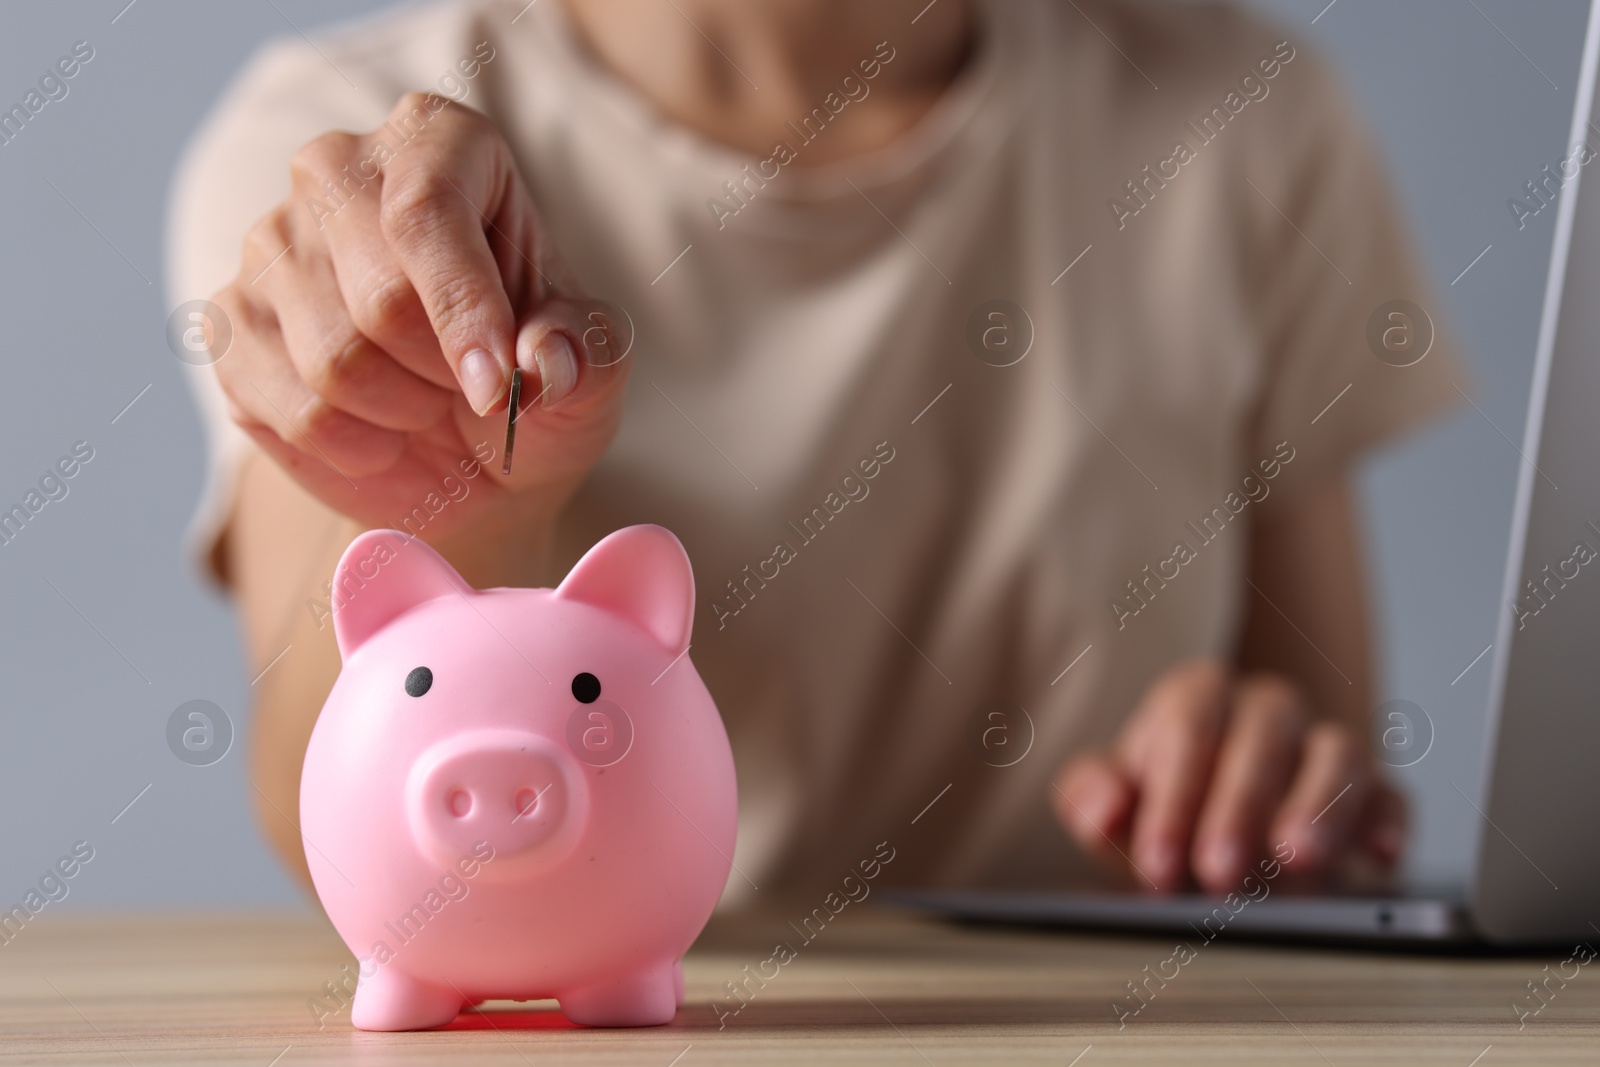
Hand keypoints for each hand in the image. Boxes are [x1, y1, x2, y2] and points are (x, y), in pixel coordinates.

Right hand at [211, 94, 629, 566]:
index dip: (465, 310)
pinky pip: (296, 411)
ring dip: (404, 414)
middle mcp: (337, 170)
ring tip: (427, 402)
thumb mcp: (589, 368)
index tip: (498, 389)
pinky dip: (359, 448)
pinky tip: (381, 430)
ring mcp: (270, 244)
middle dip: (443, 374)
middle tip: (471, 388)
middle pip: (380, 298)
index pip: (427, 208)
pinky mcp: (232, 324)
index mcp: (437, 141)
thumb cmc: (533, 384)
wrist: (470, 458)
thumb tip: (548, 362)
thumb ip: (586, 353)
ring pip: (335, 364)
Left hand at [1052, 660, 1404, 893]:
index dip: (1173, 793)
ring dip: (1319, 806)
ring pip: (1337, 753)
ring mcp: (1324, 748)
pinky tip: (1377, 858)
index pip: (1188, 724)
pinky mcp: (1375, 794)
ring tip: (1296, 860)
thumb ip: (1091, 797)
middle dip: (1238, 806)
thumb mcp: (1113, 809)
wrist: (1216, 846)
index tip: (1157, 861)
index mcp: (1198, 697)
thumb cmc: (1164, 815)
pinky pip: (1393, 796)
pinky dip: (1388, 823)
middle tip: (1217, 873)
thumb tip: (1104, 807)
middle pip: (1261, 734)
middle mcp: (1267, 710)